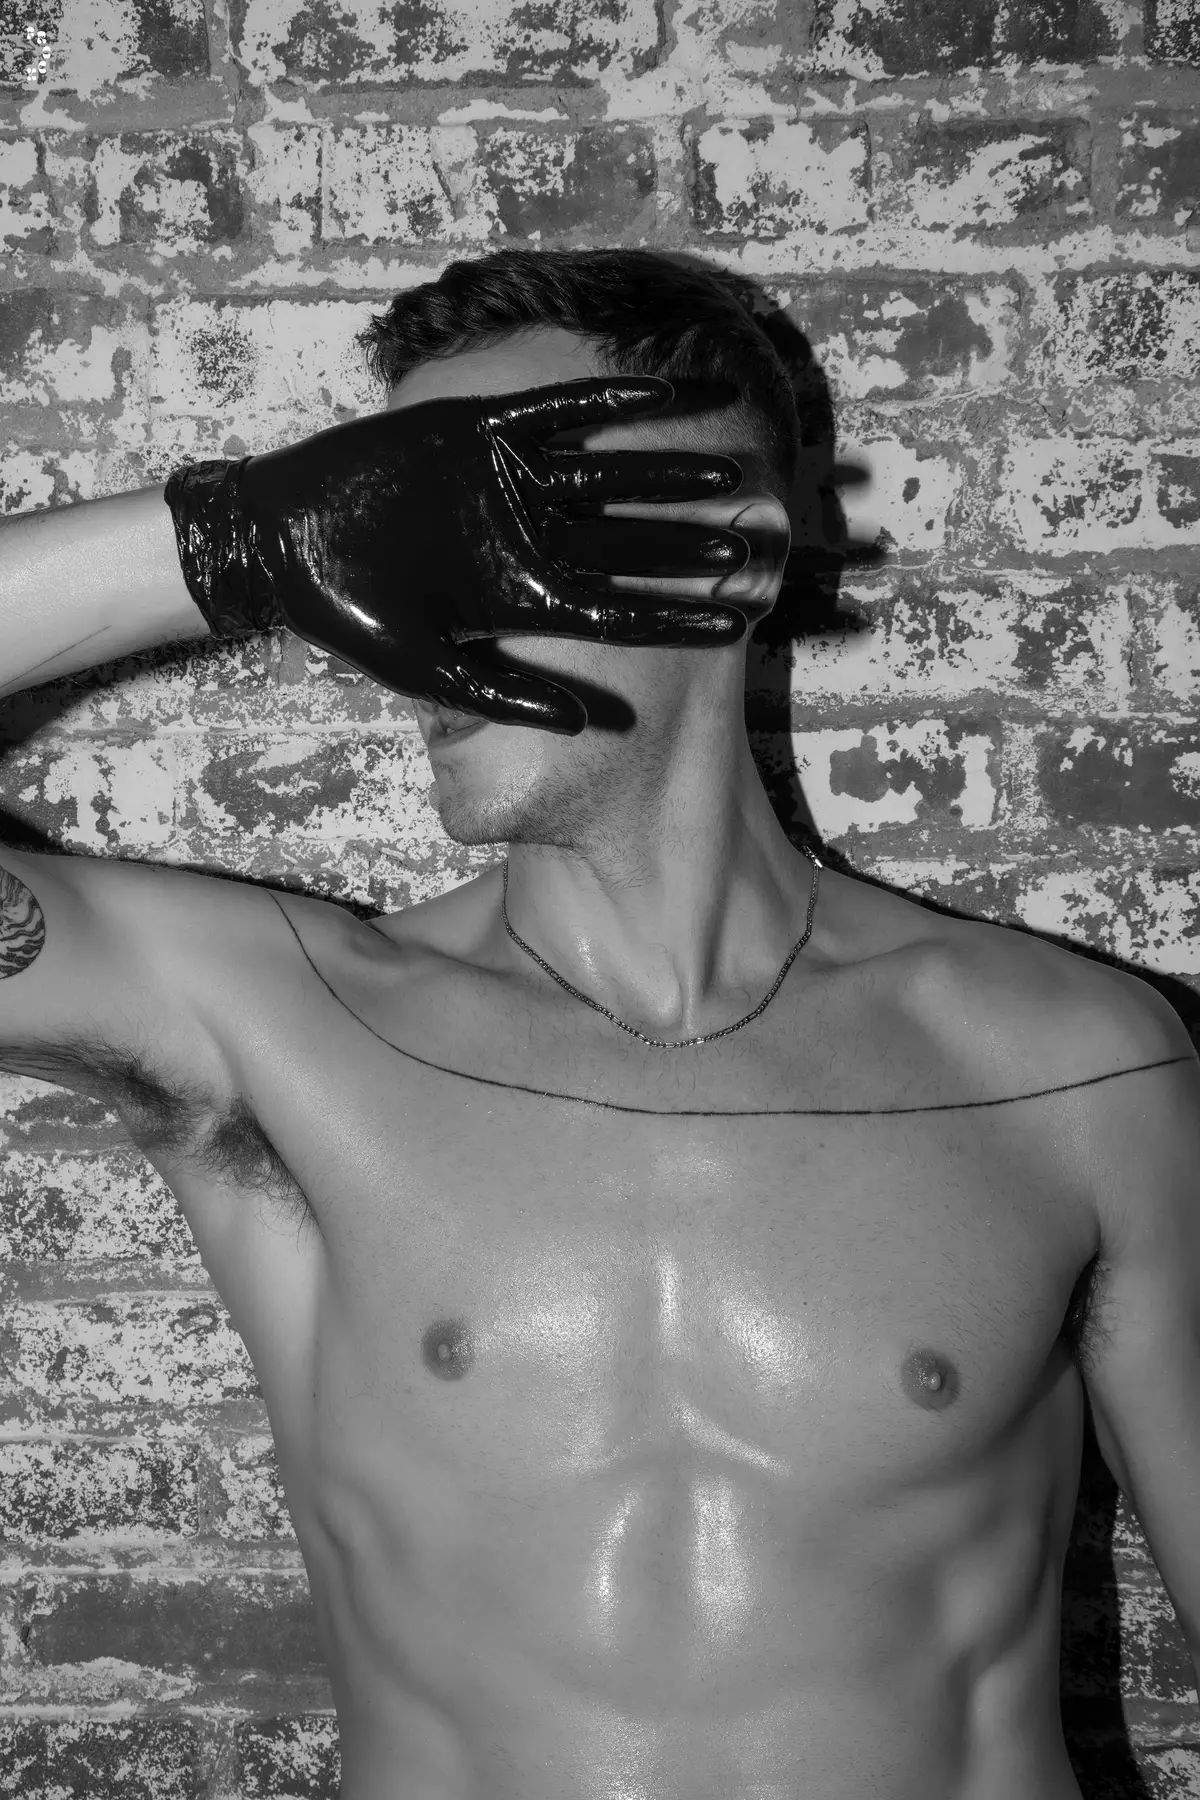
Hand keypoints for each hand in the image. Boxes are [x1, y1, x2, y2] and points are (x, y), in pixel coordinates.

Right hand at [172, 379, 751, 735]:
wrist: (285, 537)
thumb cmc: (350, 612)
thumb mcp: (425, 668)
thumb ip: (501, 694)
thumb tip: (583, 724)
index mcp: (522, 599)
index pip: (621, 614)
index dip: (680, 618)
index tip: (740, 622)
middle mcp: (529, 539)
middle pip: (630, 545)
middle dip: (690, 547)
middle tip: (757, 545)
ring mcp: (510, 481)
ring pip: (611, 474)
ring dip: (669, 472)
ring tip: (732, 470)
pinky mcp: (481, 427)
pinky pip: (559, 410)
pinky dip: (608, 398)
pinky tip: (663, 392)